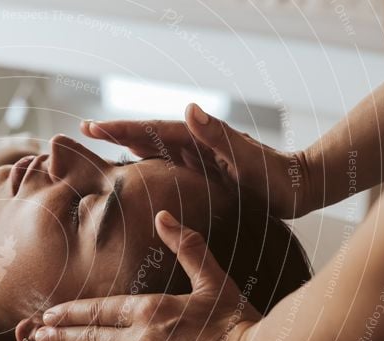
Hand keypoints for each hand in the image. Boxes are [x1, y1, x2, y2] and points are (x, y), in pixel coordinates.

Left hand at [32, 210, 263, 340]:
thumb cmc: (239, 324)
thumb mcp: (214, 279)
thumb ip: (186, 247)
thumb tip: (164, 215)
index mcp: (150, 309)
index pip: (98, 309)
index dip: (70, 313)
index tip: (49, 314)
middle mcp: (138, 339)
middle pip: (88, 336)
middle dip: (57, 335)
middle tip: (33, 334)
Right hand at [81, 104, 312, 218]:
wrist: (300, 189)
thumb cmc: (278, 177)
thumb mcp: (248, 159)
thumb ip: (219, 135)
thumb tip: (188, 108)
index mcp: (199, 138)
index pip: (152, 129)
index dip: (121, 128)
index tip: (92, 128)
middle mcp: (195, 145)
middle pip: (147, 137)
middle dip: (116, 134)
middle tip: (84, 133)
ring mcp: (198, 159)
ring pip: (153, 152)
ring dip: (126, 148)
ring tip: (98, 150)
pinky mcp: (203, 174)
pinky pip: (166, 169)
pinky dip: (146, 166)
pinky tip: (134, 173)